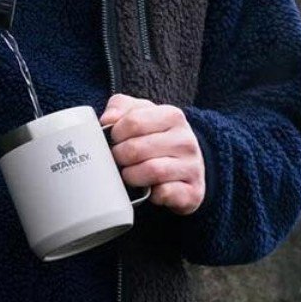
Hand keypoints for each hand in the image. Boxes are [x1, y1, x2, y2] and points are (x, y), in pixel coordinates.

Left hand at [99, 94, 205, 214]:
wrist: (186, 165)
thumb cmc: (156, 137)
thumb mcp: (140, 114)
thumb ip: (121, 107)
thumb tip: (107, 120)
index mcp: (172, 116)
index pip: (133, 122)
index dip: (116, 134)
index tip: (115, 140)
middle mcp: (186, 140)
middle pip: (137, 149)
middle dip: (119, 157)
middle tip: (118, 159)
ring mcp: (192, 167)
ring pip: (151, 171)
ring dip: (131, 176)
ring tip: (128, 174)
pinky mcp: (193, 192)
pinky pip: (164, 193)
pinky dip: (151, 194)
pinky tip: (148, 189)